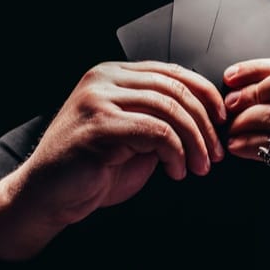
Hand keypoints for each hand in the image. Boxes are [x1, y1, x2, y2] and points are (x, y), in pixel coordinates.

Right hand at [0, 61, 225, 260]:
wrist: (47, 197)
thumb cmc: (90, 171)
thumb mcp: (135, 138)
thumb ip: (162, 121)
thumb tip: (207, 120)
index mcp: (113, 75)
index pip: (172, 73)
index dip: (205, 96)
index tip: (222, 123)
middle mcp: (104, 80)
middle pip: (174, 88)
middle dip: (204, 123)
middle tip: (215, 153)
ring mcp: (98, 99)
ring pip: (168, 109)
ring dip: (193, 141)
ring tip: (199, 166)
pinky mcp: (98, 125)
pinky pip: (154, 131)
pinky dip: (174, 152)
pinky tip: (176, 170)